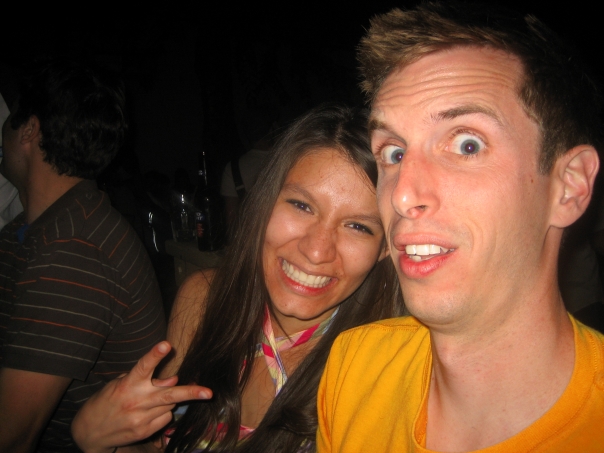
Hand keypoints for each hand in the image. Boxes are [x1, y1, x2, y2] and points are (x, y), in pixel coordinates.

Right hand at [71, 342, 211, 452]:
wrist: (89, 432)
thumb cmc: (106, 401)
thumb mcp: (121, 384)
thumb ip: (147, 380)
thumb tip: (173, 379)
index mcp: (128, 384)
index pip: (144, 366)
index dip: (155, 355)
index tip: (166, 344)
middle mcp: (136, 401)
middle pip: (169, 394)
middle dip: (191, 393)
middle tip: (208, 392)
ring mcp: (141, 419)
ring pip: (170, 405)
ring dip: (168, 400)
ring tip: (151, 400)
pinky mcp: (144, 431)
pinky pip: (165, 418)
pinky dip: (162, 413)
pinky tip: (147, 413)